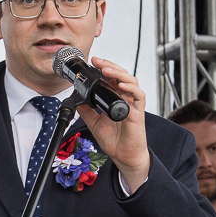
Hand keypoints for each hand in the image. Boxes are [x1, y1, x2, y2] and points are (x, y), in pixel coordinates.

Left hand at [80, 57, 149, 191]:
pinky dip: (131, 88)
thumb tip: (77, 100)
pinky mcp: (138, 113)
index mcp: (115, 99)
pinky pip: (138, 96)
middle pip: (121, 76)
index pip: (111, 78)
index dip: (104, 68)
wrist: (123, 156)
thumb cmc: (114, 140)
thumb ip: (87, 111)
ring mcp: (132, 105)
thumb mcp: (94, 123)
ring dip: (118, 73)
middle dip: (109, 66)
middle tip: (98, 61)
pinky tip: (121, 85)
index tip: (93, 62)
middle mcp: (125, 99)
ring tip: (107, 69)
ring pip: (130, 82)